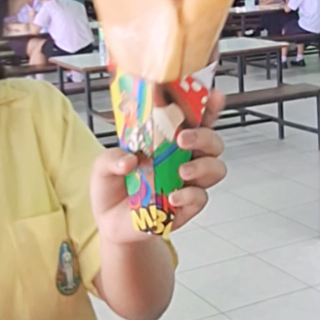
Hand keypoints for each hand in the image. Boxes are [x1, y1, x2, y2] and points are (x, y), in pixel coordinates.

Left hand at [90, 88, 227, 241]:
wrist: (111, 223)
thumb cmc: (112, 187)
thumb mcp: (103, 167)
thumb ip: (112, 158)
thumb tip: (130, 159)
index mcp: (167, 140)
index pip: (194, 119)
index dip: (207, 106)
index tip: (212, 95)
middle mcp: (184, 158)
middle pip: (212, 140)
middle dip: (204, 136)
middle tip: (182, 137)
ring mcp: (189, 182)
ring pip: (216, 168)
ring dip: (203, 166)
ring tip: (181, 171)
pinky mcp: (188, 205)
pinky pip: (201, 197)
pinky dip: (189, 195)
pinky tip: (173, 197)